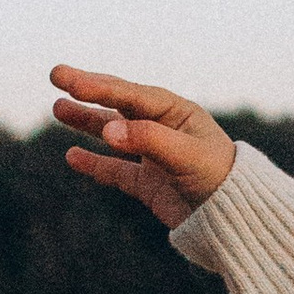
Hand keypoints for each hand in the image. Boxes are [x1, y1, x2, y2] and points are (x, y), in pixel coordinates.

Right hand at [50, 68, 234, 223]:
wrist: (237, 219)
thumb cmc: (220, 178)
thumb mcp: (186, 155)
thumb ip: (147, 140)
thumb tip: (106, 131)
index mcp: (177, 112)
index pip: (130, 94)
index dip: (99, 86)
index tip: (70, 81)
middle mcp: (163, 129)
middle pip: (118, 106)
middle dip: (87, 91)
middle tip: (55, 75)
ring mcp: (154, 155)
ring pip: (113, 134)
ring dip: (86, 122)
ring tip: (58, 109)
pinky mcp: (149, 183)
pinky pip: (116, 170)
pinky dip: (95, 164)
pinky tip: (73, 156)